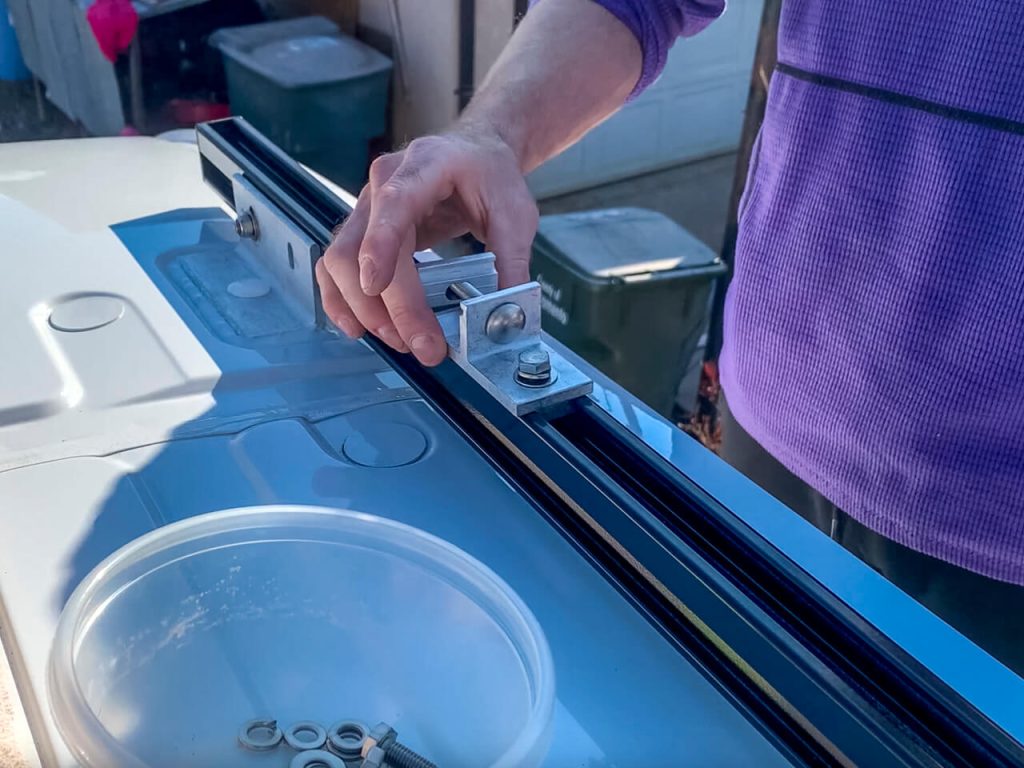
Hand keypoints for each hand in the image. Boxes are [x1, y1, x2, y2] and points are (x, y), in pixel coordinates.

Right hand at [316, 124, 538, 365]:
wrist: (474, 153)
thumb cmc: (490, 176)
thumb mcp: (516, 214)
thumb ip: (512, 262)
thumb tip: (505, 314)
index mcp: (425, 165)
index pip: (392, 204)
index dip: (379, 246)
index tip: (375, 286)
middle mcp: (383, 182)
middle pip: (359, 248)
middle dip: (386, 306)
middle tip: (422, 346)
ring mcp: (366, 206)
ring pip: (339, 262)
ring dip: (364, 309)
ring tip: (402, 341)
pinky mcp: (361, 229)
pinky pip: (334, 268)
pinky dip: (342, 301)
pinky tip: (361, 328)